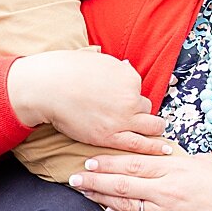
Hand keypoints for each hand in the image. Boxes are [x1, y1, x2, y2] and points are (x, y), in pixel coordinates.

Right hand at [8, 50, 166, 156]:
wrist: (47, 88)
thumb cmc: (66, 71)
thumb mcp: (99, 60)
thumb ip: (117, 68)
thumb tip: (127, 67)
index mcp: (130, 77)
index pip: (139, 90)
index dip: (131, 96)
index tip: (122, 99)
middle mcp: (130, 98)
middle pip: (147, 108)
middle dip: (141, 112)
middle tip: (138, 117)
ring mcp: (122, 119)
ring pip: (151, 126)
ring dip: (155, 129)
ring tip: (159, 134)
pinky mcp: (109, 137)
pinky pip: (139, 144)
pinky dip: (153, 147)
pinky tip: (164, 150)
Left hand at [69, 151, 211, 210]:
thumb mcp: (209, 163)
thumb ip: (183, 160)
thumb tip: (166, 157)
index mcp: (176, 170)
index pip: (133, 165)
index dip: (108, 163)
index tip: (90, 161)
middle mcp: (166, 192)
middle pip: (121, 185)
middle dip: (94, 181)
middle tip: (74, 177)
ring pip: (124, 205)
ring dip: (101, 199)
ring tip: (85, 194)